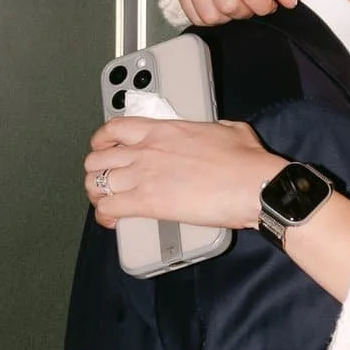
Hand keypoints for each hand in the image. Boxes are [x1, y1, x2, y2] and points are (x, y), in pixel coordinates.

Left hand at [87, 112, 285, 229]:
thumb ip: (212, 129)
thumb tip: (216, 133)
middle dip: (96, 171)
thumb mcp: (229, 129)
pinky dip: (104, 216)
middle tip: (104, 180)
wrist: (253, 185)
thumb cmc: (246, 162)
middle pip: (98, 158)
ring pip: (96, 183)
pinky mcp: (147, 203)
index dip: (102, 140)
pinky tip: (111, 221)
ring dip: (97, 194)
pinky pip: (108, 208)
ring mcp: (144, 176)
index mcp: (163, 130)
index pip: (115, 128)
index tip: (103, 147)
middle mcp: (146, 150)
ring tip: (104, 202)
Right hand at [165, 0, 299, 25]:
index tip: (269, 3)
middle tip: (252, 1)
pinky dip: (211, 17)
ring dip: (229, 16)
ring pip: (210, 14)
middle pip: (228, 4)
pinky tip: (221, 3)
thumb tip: (288, 1)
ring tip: (237, 1)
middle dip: (247, 10)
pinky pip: (194, 15)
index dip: (263, 4)